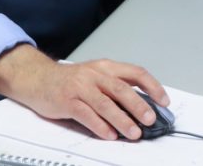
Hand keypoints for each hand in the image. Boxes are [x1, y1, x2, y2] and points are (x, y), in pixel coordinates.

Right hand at [0, 45, 169, 140]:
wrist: (38, 78)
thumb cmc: (70, 80)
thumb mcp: (96, 76)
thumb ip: (116, 87)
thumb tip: (142, 106)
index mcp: (106, 67)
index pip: (136, 73)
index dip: (153, 86)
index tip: (164, 101)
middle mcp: (95, 74)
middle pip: (122, 89)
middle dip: (139, 105)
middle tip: (150, 119)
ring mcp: (81, 87)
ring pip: (105, 104)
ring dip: (122, 119)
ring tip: (133, 132)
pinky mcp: (67, 101)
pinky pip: (86, 114)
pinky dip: (100, 126)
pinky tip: (109, 135)